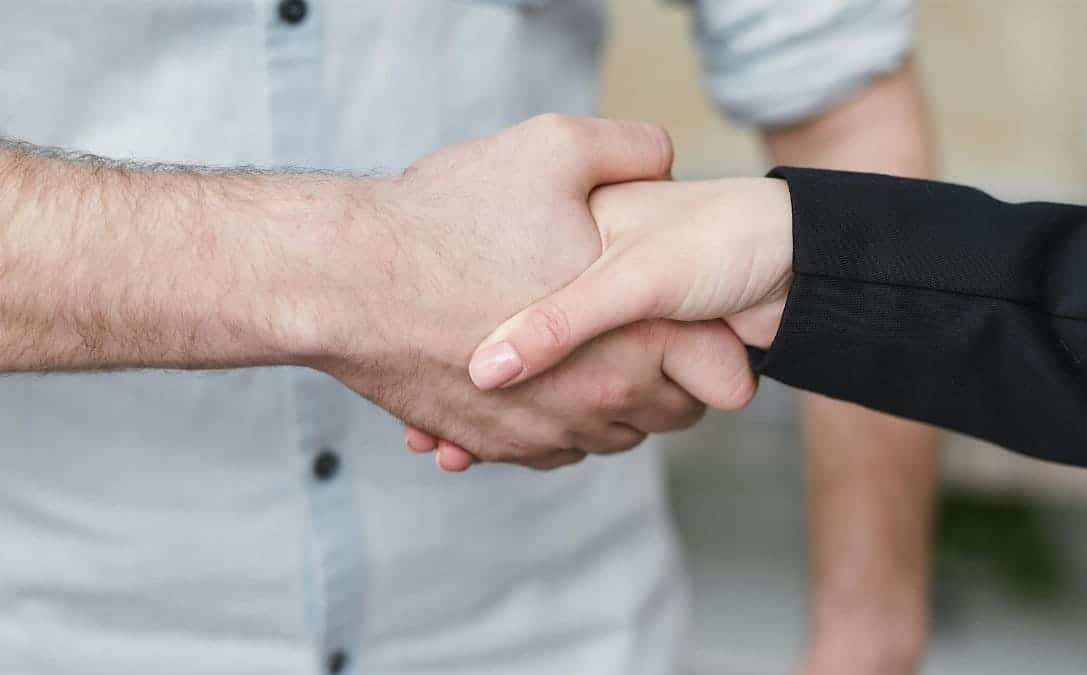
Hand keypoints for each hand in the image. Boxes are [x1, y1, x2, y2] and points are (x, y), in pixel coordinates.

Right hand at [283, 115, 753, 468]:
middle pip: (666, 414)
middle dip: (665, 379)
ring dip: (608, 404)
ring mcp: (541, 430)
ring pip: (607, 436)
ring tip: (588, 356)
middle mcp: (595, 398)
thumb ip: (631, 150)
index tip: (694, 317)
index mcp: (631, 334)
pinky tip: (537, 380)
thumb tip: (664, 157)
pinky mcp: (490, 443)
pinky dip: (552, 422)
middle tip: (643, 336)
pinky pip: (549, 450)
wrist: (345, 280)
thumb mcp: (554, 149)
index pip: (716, 371)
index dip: (715, 344)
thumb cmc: (446, 217)